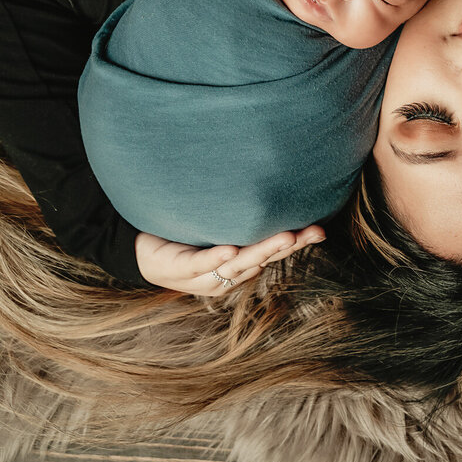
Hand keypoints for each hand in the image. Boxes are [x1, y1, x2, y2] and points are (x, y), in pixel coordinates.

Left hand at [135, 225, 324, 294]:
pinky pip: (200, 263)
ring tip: (284, 237)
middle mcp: (226, 274)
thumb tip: (270, 186)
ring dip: (260, 251)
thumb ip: (242, 216)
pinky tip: (230, 249)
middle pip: (261, 258)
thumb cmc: (183, 235)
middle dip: (286, 245)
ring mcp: (203, 274)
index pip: (273, 251)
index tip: (320, 230)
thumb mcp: (217, 225)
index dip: (298, 242)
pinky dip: (216, 257)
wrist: (140, 249)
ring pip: (237, 264)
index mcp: (240, 264)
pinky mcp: (178, 269)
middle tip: (310, 232)